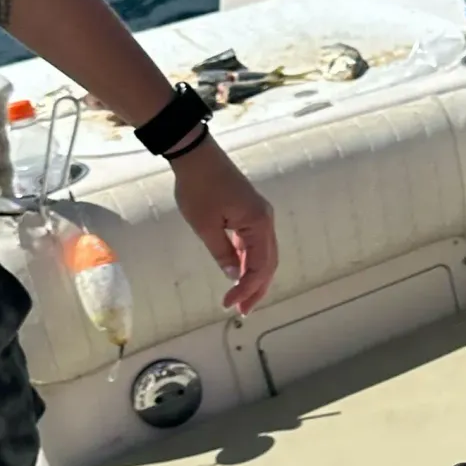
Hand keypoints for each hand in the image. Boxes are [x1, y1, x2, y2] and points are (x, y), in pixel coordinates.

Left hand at [172, 140, 277, 314]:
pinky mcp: (252, 213)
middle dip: (256, 289)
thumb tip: (233, 276)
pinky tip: (239, 274)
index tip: (229, 304)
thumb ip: (222, 253)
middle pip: (269, 264)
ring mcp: (261, 216)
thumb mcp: (205, 226)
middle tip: (242, 310)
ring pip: (265, 255)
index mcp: (258, 224)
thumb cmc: (198, 188)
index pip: (259, 266)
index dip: (246, 289)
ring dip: (255, 278)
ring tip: (242, 299)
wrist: (196, 155)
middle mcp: (266, 221)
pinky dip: (250, 262)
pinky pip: (256, 244)